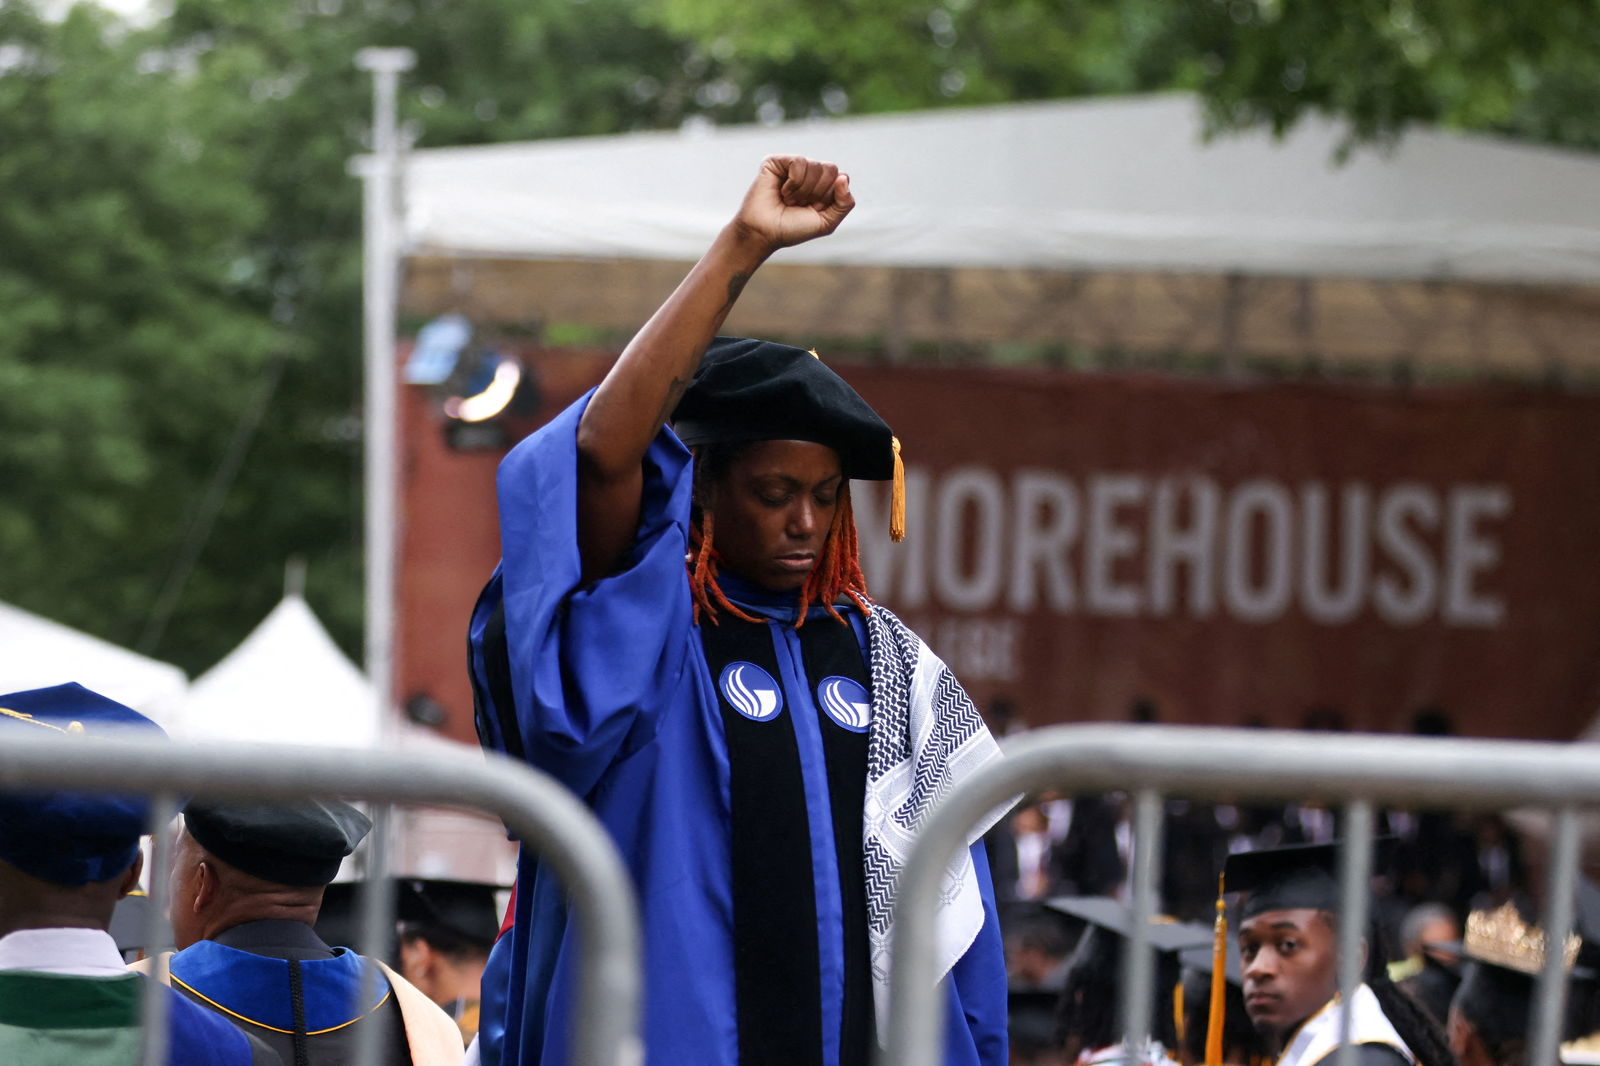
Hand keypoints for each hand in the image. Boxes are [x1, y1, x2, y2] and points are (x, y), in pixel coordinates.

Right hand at [732, 155, 854, 250]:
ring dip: (803, 191)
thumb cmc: (792, 229)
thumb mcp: (827, 222)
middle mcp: (810, 172)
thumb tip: (844, 177)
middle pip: (831, 169)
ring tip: (789, 200)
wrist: (764, 233)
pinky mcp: (777, 161)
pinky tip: (782, 191)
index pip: (841, 178)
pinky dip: (793, 182)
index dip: (829, 198)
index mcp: (823, 184)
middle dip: (817, 193)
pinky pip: (799, 162)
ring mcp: (793, 165)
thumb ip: (844, 204)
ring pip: (815, 166)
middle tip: (800, 204)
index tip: (814, 209)